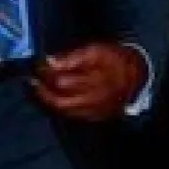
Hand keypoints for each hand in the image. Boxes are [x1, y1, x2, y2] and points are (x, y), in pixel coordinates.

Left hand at [31, 43, 147, 121]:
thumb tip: (48, 62)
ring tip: (39, 88)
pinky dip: (61, 106)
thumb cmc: (114, 59)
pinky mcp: (96, 116)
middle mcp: (95, 99)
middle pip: (60, 100)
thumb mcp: (95, 51)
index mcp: (95, 80)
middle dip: (43, 91)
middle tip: (32, 81)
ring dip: (49, 99)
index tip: (38, 65)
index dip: (47, 74)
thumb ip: (72, 58)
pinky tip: (55, 97)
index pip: (62, 81)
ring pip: (65, 109)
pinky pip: (73, 114)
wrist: (136, 77)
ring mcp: (95, 110)